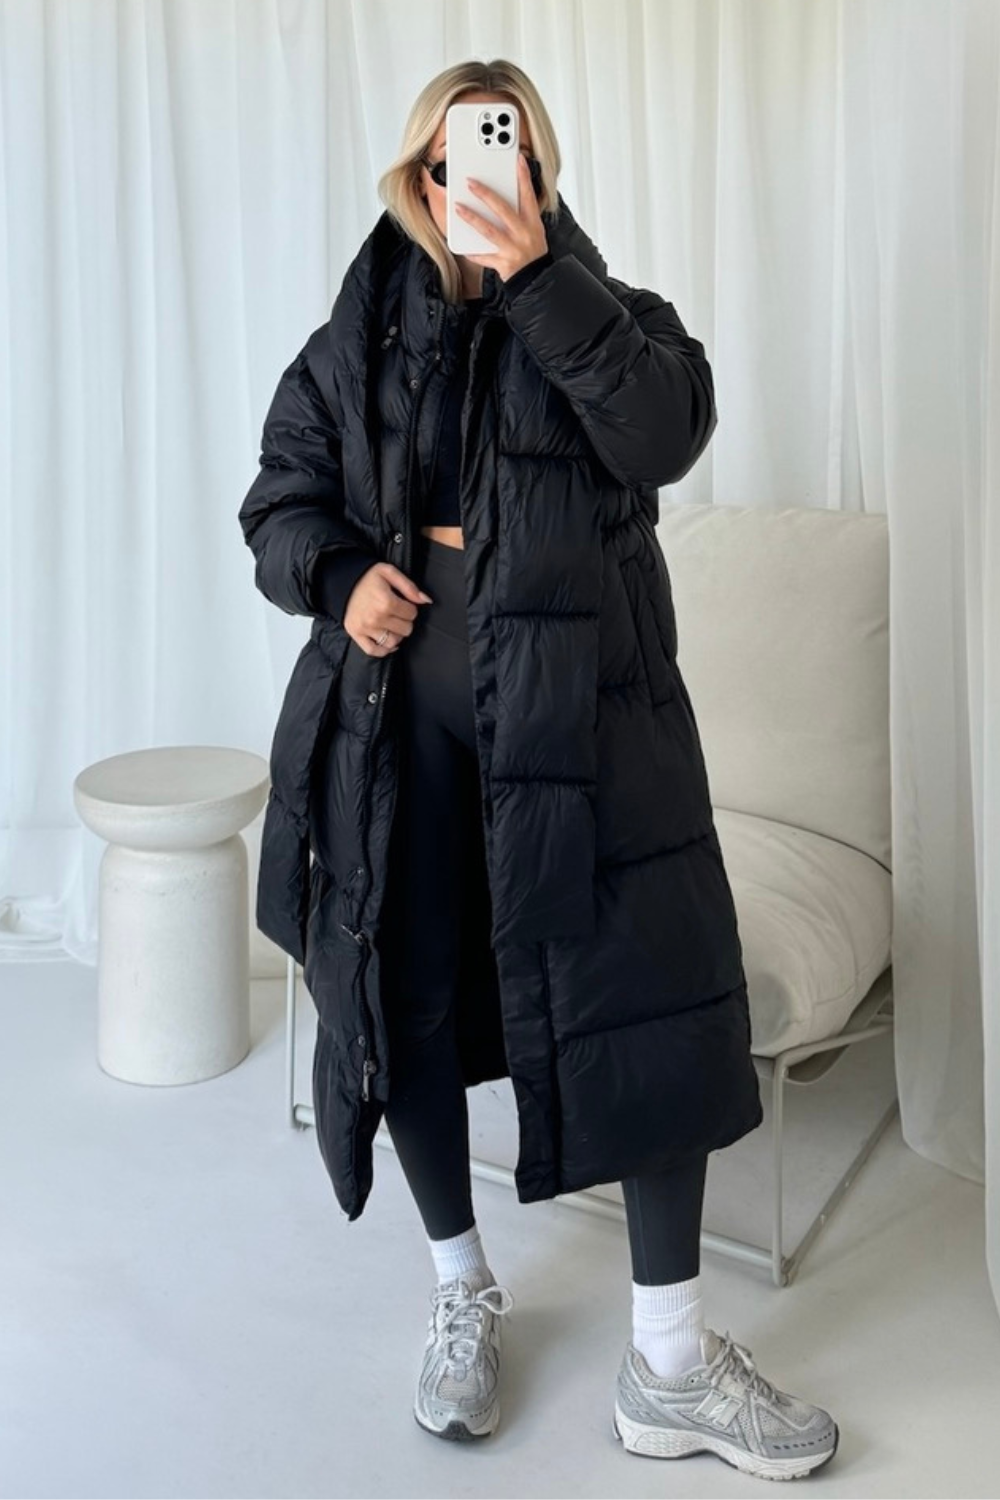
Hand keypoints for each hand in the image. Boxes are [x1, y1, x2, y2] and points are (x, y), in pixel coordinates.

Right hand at [344, 563, 432, 656]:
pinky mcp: (356, 634)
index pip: (412, 614)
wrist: (343, 582)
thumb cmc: (367, 577)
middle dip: (405, 621)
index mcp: (385, 602)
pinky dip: (384, 650)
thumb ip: (409, 586)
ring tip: (393, 625)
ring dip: (397, 635)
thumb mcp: (389, 572)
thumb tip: (426, 600)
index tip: (404, 604)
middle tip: (398, 613)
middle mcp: (375, 618)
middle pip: (406, 629)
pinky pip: (374, 651)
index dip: (411, 608)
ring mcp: (365, 628)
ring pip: (393, 642)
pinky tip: (389, 641)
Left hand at [456, 152, 548, 281]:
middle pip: (503, 210)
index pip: (529, 195)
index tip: (518, 160)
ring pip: (489, 230)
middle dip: (486, 194)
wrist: (537, 279)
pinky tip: (461, 246)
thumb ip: (522, 213)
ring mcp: (512, 249)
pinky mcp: (503, 263)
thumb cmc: (533, 251)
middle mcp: (523, 234)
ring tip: (458, 207)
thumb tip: (502, 195)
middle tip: (471, 182)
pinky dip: (472, 252)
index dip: (524, 177)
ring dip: (472, 218)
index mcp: (532, 223)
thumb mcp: (534, 229)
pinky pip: (484, 256)